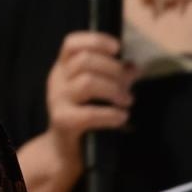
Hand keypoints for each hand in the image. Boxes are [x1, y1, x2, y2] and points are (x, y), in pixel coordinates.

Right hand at [40, 30, 134, 167]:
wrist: (62, 151)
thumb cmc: (82, 116)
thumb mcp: (96, 92)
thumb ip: (115, 77)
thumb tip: (135, 66)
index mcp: (63, 68)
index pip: (71, 43)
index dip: (95, 40)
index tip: (117, 48)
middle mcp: (57, 80)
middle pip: (84, 60)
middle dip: (113, 69)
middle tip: (128, 84)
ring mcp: (57, 100)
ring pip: (87, 82)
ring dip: (114, 90)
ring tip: (127, 101)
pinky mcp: (63, 121)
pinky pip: (90, 113)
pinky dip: (111, 114)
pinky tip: (122, 117)